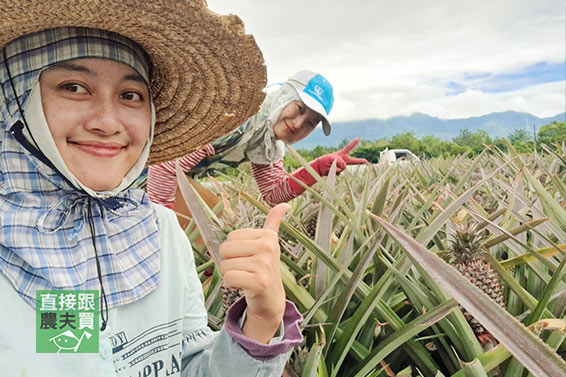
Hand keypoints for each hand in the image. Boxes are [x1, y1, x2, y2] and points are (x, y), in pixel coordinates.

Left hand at [219, 203, 289, 342]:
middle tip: (245, 269)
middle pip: (225, 249)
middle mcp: (268, 247)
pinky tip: (242, 286)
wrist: (271, 297)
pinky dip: (230, 284)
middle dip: (229, 262)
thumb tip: (285, 205)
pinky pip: (228, 277)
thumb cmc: (264, 268)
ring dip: (230, 275)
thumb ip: (273, 223)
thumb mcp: (270, 243)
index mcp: (268, 236)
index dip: (234, 250)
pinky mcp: (258, 281)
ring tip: (245, 278)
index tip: (249, 257)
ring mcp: (264, 264)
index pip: (230, 237)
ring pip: (225, 265)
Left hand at [315, 138, 367, 174]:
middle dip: (360, 161)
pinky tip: (330, 170)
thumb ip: (339, 162)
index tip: (358, 139)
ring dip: (336, 166)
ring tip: (330, 165)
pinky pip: (339, 172)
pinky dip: (335, 171)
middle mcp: (343, 160)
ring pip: (342, 167)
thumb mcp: (331, 159)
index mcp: (341, 155)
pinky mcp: (339, 172)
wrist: (319, 168)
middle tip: (367, 161)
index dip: (353, 144)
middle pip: (353, 161)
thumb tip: (344, 167)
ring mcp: (341, 167)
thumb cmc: (324, 161)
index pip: (348, 148)